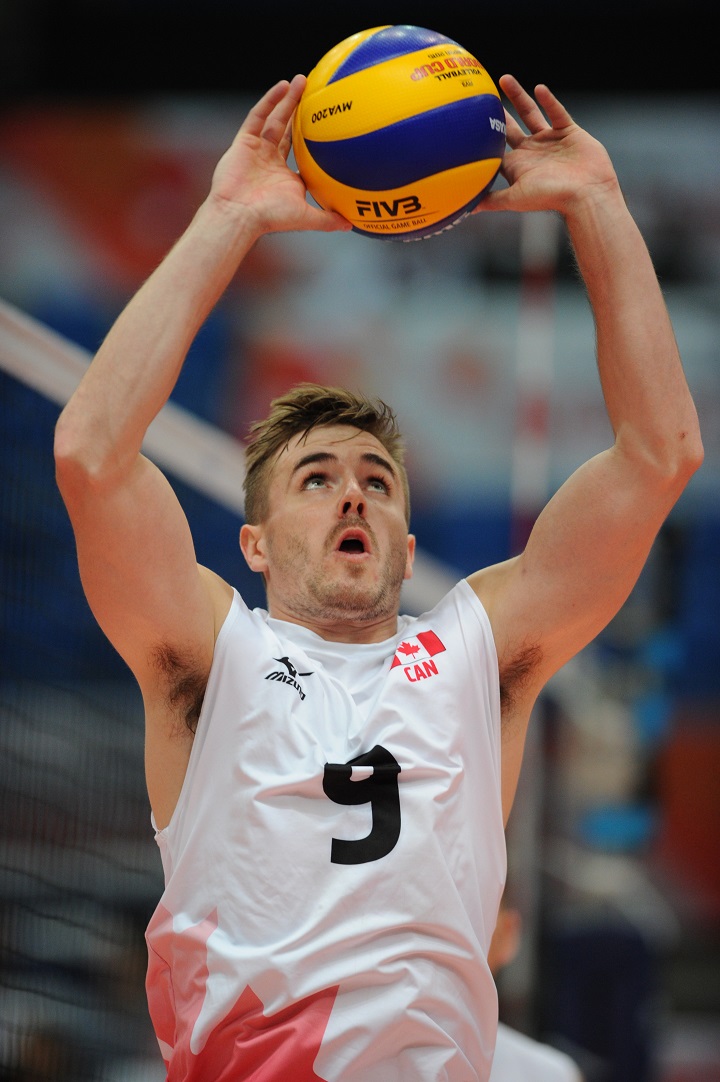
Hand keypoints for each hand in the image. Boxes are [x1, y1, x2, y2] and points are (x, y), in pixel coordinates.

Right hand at [208, 75, 350, 236]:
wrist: (239, 214)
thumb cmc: (271, 218)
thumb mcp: (305, 217)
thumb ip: (327, 219)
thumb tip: (351, 224)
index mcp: (285, 177)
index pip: (301, 153)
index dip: (311, 139)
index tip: (327, 125)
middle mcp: (271, 161)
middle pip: (288, 130)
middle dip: (300, 111)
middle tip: (315, 93)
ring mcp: (257, 150)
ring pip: (275, 119)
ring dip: (288, 99)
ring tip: (302, 80)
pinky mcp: (244, 142)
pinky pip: (258, 116)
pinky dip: (270, 100)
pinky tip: (283, 86)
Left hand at [476, 75, 620, 216]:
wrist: (585, 193)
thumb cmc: (550, 197)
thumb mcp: (515, 199)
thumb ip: (492, 200)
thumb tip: (466, 209)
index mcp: (519, 165)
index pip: (497, 148)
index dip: (484, 136)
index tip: (468, 121)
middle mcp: (532, 151)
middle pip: (510, 127)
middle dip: (498, 113)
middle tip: (482, 95)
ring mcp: (550, 140)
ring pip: (530, 113)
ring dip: (518, 96)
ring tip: (503, 79)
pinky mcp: (568, 131)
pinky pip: (557, 112)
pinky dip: (549, 100)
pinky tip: (538, 88)